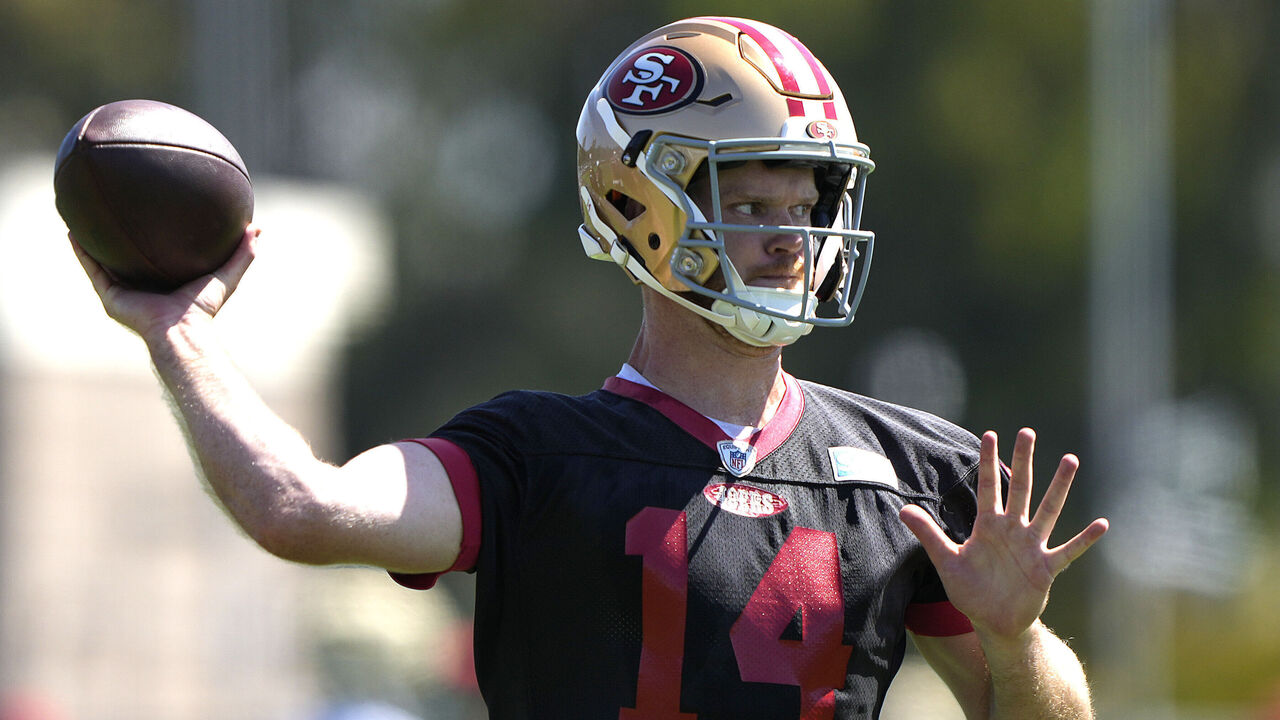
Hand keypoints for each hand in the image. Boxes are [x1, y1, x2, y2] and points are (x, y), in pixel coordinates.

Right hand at [70, 225, 259, 341]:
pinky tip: (72, 232)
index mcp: (165, 281)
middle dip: (118, 238)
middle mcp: (142, 286)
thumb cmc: (204, 308)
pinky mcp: (110, 297)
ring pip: (102, 261)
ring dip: (92, 241)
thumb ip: (243, 253)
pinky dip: (82, 252)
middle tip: (112, 210)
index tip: (149, 213)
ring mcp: (123, 292)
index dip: (151, 237)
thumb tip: (258, 227)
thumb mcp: (226, 275)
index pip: (156, 256)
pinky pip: (92, 269)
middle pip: (125, 257)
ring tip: (82, 217)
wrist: (182, 331)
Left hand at [899, 428, 1108, 641]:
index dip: (988, 462)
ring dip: (1059, 487)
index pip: (988, 486)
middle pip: (1020, 488)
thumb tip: (902, 511)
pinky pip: (1068, 550)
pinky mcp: (1046, 568)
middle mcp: (1012, 530)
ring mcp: (1032, 547)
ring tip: (1069, 460)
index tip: (989, 434)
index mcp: (988, 526)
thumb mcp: (946, 562)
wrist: (994, 622)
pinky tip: (1101, 524)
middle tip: (1027, 431)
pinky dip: (1084, 539)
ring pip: (1048, 510)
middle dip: (1024, 461)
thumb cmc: (971, 591)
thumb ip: (929, 535)